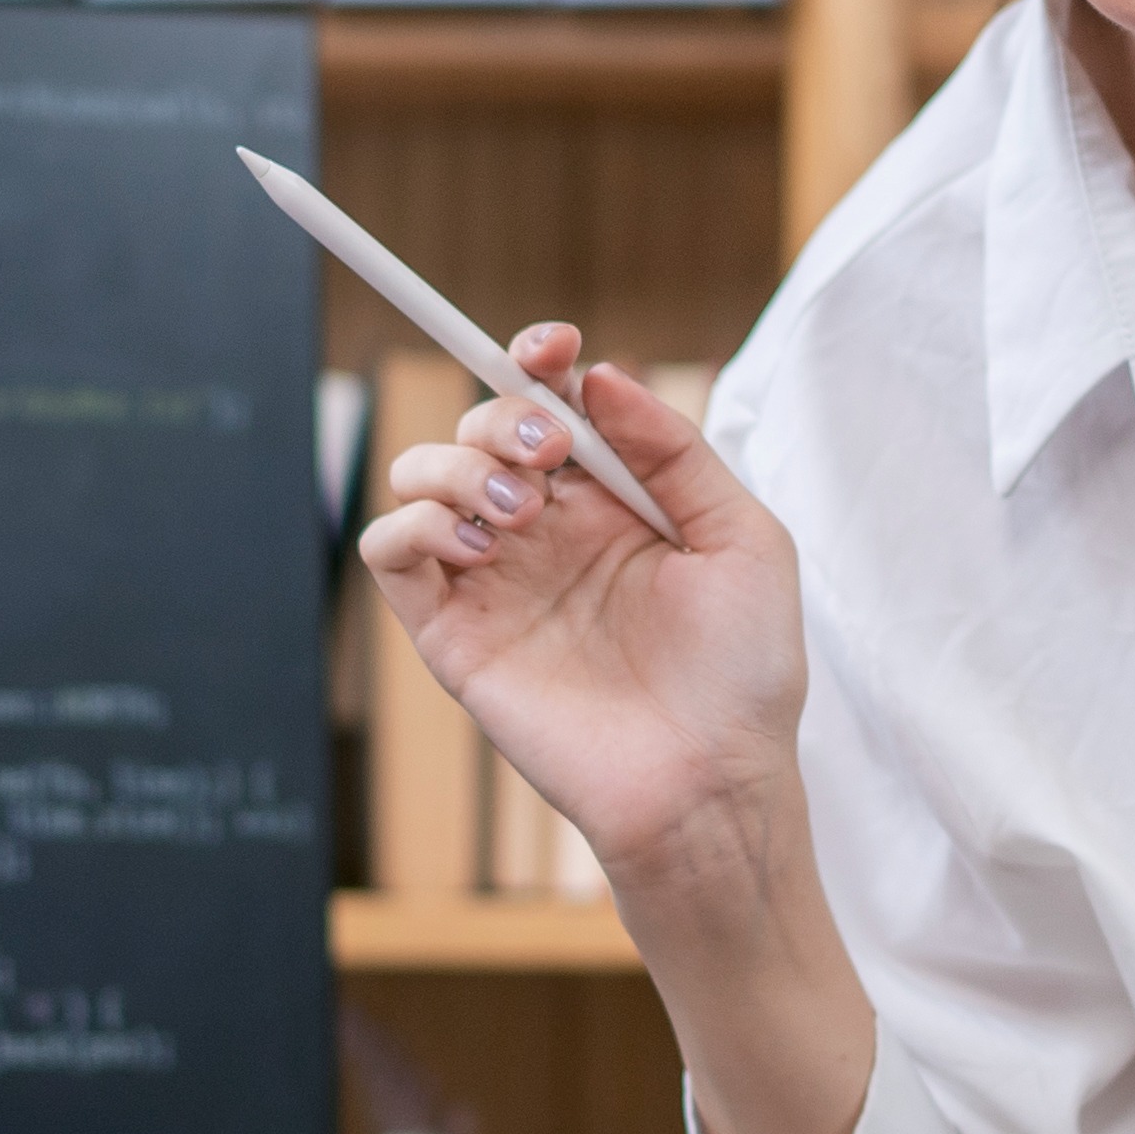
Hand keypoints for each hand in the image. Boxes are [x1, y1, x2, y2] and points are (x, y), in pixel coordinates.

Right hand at [359, 324, 808, 882]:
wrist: (710, 783)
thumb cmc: (744, 673)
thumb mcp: (744, 539)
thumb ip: (676, 450)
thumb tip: (601, 375)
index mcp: (612, 499)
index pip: (550, 401)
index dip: (538, 358)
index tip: (556, 350)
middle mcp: (546, 531)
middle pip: (479, 423)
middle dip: (503, 410)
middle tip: (550, 453)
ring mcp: (495, 580)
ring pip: (420, 473)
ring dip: (458, 462)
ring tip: (521, 513)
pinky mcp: (454, 635)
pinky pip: (390, 551)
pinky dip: (416, 525)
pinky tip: (482, 548)